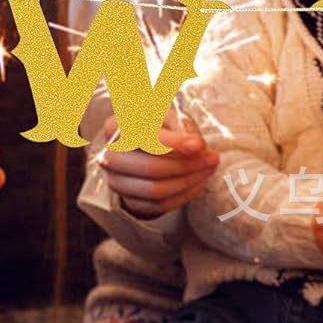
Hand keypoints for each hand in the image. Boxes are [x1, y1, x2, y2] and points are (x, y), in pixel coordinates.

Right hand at [98, 112, 217, 217]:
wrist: (145, 147)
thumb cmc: (160, 126)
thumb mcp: (169, 116)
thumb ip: (182, 128)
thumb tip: (198, 147)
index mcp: (116, 126)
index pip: (143, 136)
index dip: (173, 142)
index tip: (200, 144)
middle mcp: (110, 155)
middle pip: (150, 167)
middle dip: (186, 165)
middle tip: (212, 159)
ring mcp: (116, 181)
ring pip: (155, 190)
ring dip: (188, 182)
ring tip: (208, 170)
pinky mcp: (128, 201)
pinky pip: (158, 205)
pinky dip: (183, 195)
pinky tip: (198, 182)